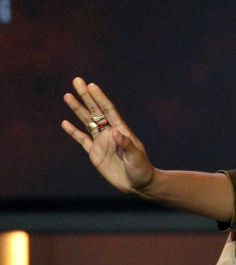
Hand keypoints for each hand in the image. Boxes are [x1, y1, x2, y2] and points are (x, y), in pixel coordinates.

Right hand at [61, 77, 155, 194]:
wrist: (139, 184)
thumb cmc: (141, 169)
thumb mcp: (136, 157)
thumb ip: (126, 144)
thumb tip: (115, 131)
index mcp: (122, 130)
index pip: (108, 110)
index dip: (100, 98)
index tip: (92, 85)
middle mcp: (110, 132)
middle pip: (95, 111)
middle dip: (86, 96)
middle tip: (77, 81)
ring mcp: (101, 142)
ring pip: (87, 122)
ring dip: (77, 109)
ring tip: (67, 95)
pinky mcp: (95, 153)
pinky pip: (82, 139)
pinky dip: (73, 131)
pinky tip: (65, 122)